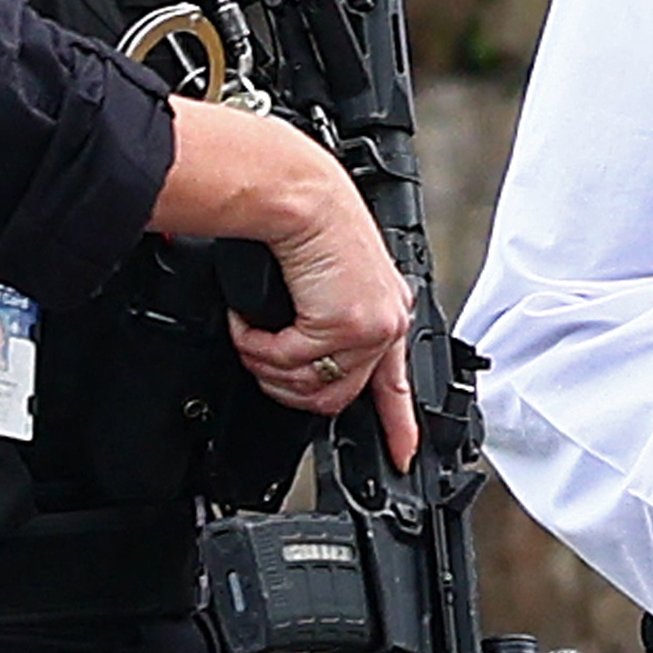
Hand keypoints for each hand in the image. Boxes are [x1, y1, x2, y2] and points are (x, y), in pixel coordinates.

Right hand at [223, 149, 420, 470]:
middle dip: (286, 387)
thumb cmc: (306, 224)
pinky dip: (257, 346)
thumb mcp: (325, 283)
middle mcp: (386, 324)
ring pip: (307, 386)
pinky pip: (287, 363)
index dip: (399, 426)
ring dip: (267, 366)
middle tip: (259, 359)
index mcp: (386, 313)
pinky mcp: (345, 325)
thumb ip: (324, 322)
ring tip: (252, 334)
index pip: (398, 383)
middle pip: (334, 397)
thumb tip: (299, 355)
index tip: (402, 456)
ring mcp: (369, 328)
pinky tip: (250, 321)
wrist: (300, 196)